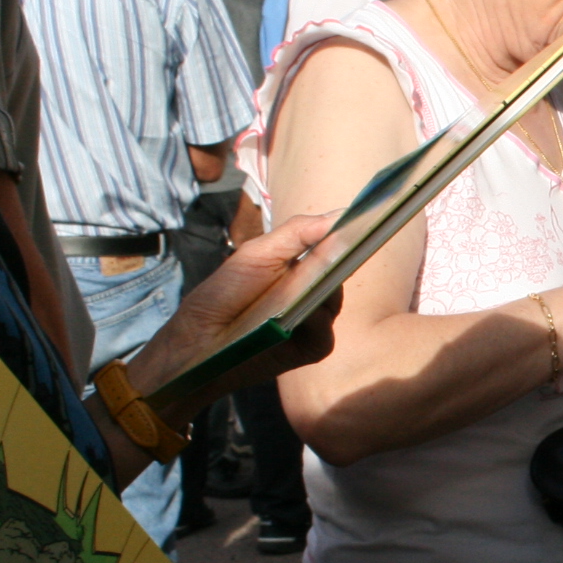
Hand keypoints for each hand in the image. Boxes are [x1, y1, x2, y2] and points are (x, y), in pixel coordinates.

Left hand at [130, 209, 346, 409]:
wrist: (201, 338)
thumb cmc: (225, 292)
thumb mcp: (258, 253)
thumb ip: (297, 232)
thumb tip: (340, 215)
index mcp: (301, 266)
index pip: (334, 248)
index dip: (347, 236)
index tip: (360, 223)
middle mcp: (311, 292)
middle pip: (339, 274)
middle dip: (336, 263)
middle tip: (332, 253)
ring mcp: (314, 321)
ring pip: (333, 303)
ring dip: (320, 294)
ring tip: (297, 292)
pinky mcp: (311, 347)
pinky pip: (326, 335)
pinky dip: (315, 324)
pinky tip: (299, 319)